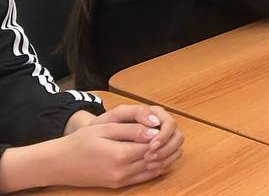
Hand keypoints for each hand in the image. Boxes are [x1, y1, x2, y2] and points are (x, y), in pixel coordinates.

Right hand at [13, 119, 183, 189]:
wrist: (58, 164)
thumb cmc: (80, 142)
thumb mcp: (105, 128)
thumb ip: (132, 130)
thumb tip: (155, 131)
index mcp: (120, 155)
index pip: (154, 144)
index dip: (163, 134)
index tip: (164, 124)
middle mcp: (122, 172)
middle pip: (156, 158)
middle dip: (166, 145)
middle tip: (169, 132)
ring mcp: (120, 181)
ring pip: (153, 170)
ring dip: (164, 157)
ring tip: (166, 142)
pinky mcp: (117, 185)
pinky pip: (143, 178)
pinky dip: (155, 168)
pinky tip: (157, 156)